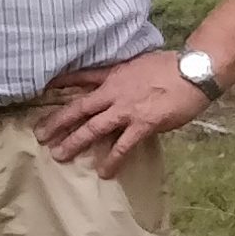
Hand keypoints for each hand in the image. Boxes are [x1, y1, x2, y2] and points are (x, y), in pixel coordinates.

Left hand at [33, 49, 210, 176]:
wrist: (194, 71)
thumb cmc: (172, 65)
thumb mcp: (140, 62)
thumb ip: (125, 74)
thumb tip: (120, 84)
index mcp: (113, 75)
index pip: (81, 78)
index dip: (61, 83)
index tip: (43, 90)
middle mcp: (113, 93)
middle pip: (78, 108)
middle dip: (57, 122)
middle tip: (40, 135)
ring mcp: (126, 110)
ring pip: (93, 128)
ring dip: (74, 142)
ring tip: (59, 155)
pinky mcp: (142, 124)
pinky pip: (122, 146)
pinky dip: (112, 160)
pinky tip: (103, 173)